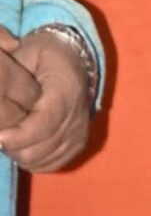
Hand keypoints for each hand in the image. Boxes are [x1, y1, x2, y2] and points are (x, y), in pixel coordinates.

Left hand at [0, 27, 92, 172]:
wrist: (75, 61)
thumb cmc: (45, 54)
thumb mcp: (28, 51)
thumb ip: (12, 69)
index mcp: (66, 92)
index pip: (44, 124)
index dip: (19, 136)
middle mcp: (77, 118)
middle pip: (40, 148)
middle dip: (12, 146)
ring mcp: (78, 134)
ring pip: (42, 160)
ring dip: (18, 153)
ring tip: (6, 137)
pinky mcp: (76, 145)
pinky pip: (49, 164)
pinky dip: (31, 160)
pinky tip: (20, 146)